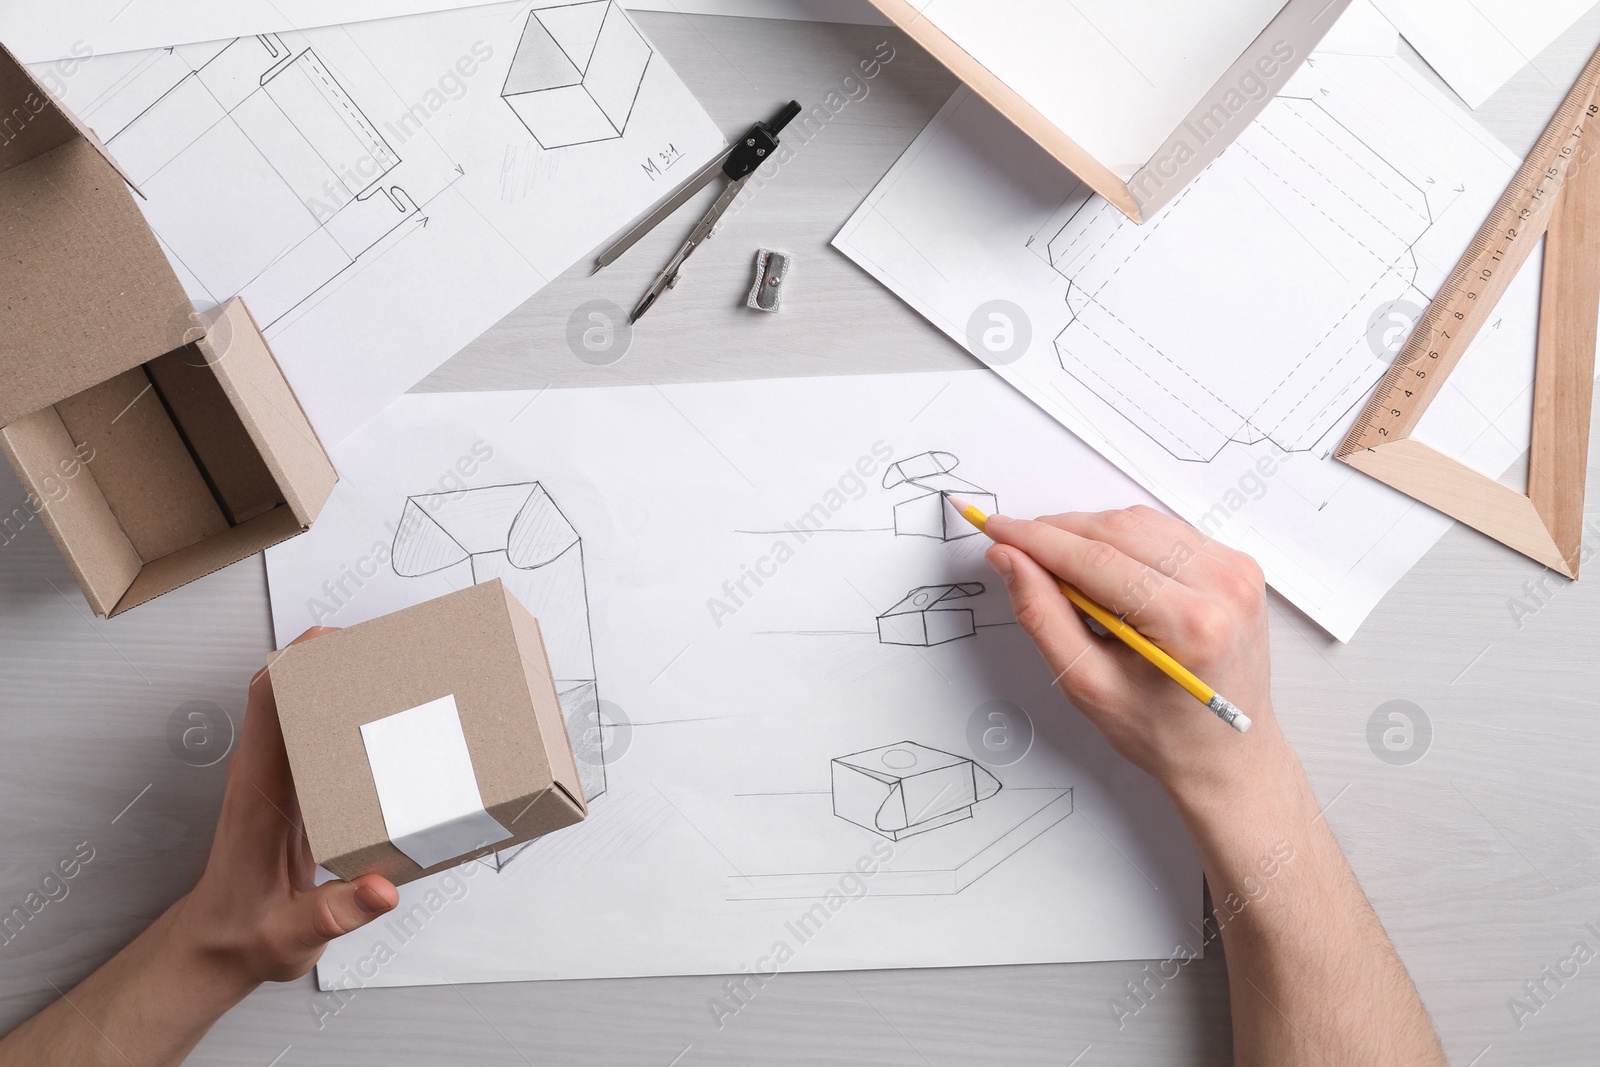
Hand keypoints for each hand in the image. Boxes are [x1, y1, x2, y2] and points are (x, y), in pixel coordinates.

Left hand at [175, 627, 398, 985]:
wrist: (224, 946)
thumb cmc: (247, 936)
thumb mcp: (291, 936)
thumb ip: (335, 914)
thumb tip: (381, 889)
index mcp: (258, 795)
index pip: (265, 706)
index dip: (294, 662)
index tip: (334, 639)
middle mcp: (268, 775)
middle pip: (289, 690)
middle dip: (332, 656)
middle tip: (387, 644)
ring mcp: (282, 778)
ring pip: (305, 706)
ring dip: (343, 679)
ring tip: (397, 667)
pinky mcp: (299, 787)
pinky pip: (319, 731)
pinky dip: (350, 710)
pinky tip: (387, 714)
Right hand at [983, 506, 1282, 803]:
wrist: (1227, 754)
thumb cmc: (1163, 732)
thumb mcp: (1088, 684)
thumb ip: (1042, 615)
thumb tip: (1009, 559)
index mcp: (1190, 623)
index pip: (1095, 560)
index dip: (1036, 540)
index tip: (997, 529)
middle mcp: (1223, 587)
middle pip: (1117, 530)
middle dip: (1059, 533)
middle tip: (1017, 550)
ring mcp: (1237, 571)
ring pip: (1140, 522)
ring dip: (1091, 534)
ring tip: (1063, 570)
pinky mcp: (1238, 565)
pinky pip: (1166, 530)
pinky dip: (1126, 541)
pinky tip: (1107, 571)